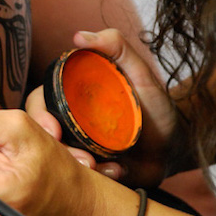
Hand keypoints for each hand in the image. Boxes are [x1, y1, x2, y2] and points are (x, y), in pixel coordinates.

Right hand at [26, 29, 176, 187]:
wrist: (175, 145)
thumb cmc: (155, 105)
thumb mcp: (140, 73)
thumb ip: (116, 46)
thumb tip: (79, 36)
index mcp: (71, 97)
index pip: (39, 101)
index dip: (39, 115)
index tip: (52, 130)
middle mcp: (69, 121)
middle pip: (41, 133)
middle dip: (54, 148)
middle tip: (80, 158)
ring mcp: (78, 147)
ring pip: (56, 159)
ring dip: (73, 164)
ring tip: (99, 166)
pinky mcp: (91, 171)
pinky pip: (80, 179)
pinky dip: (96, 177)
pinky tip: (117, 171)